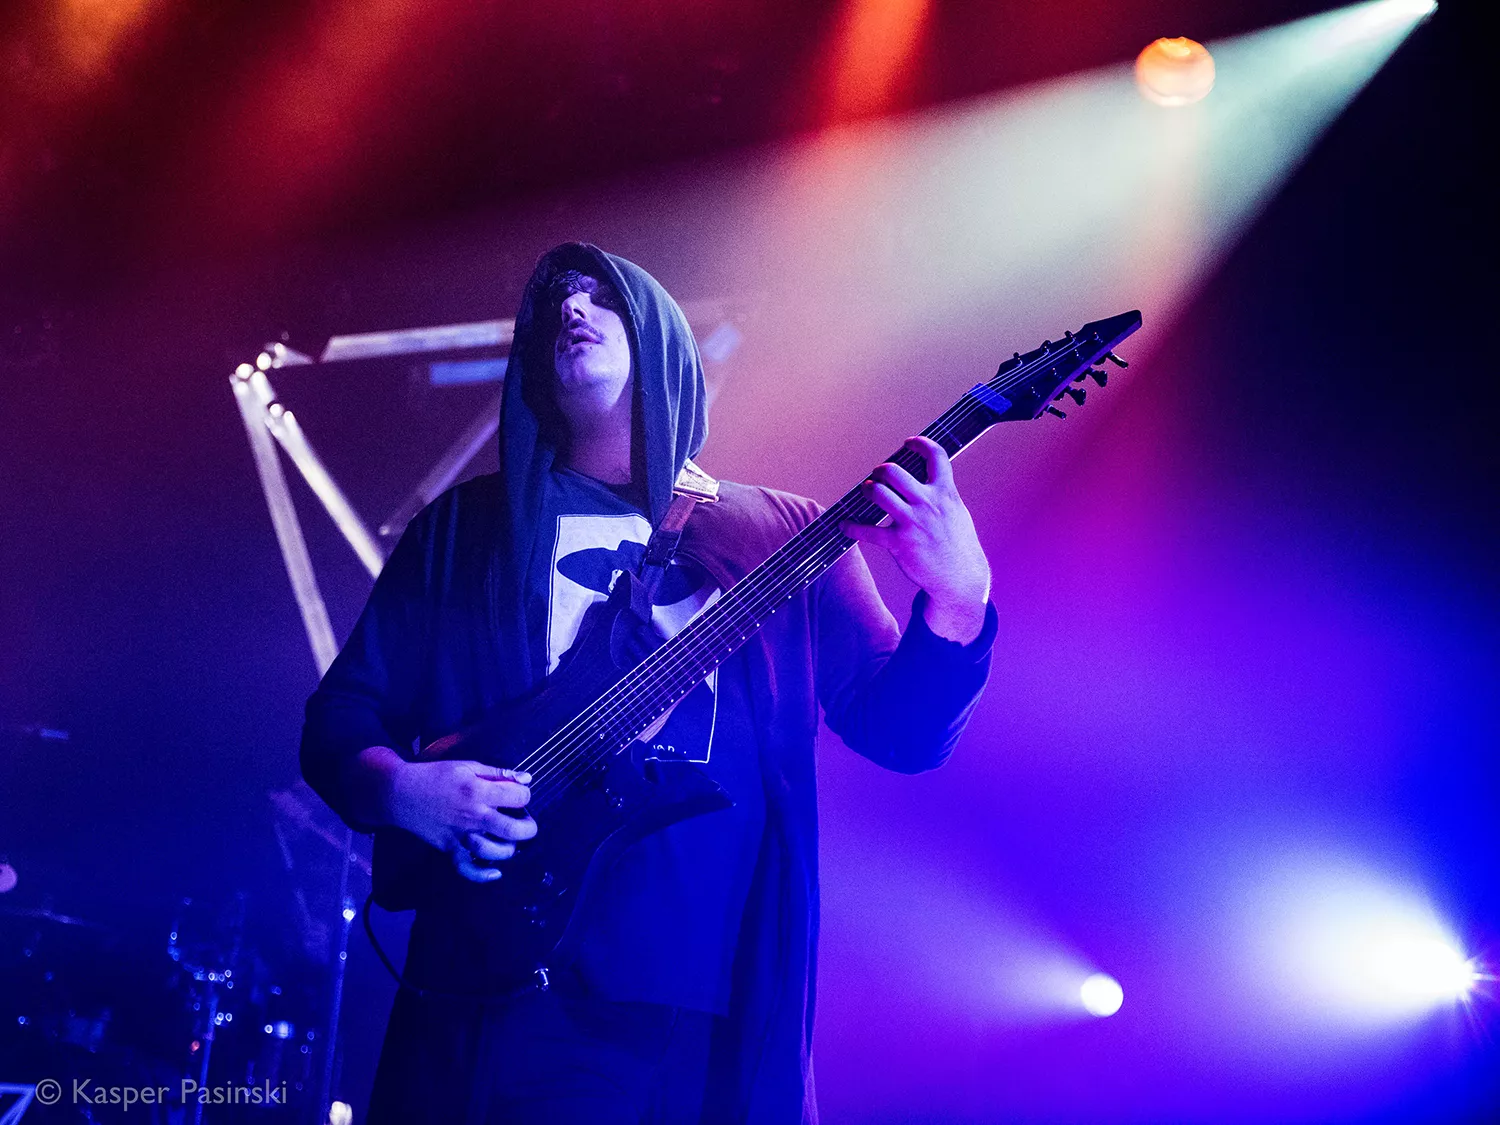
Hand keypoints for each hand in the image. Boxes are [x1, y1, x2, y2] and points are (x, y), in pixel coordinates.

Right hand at [383, 757, 536, 882]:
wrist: (401, 794)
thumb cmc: (435, 776)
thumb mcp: (467, 766)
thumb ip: (498, 772)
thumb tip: (526, 779)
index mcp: (479, 791)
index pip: (519, 797)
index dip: (525, 795)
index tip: (519, 795)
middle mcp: (473, 816)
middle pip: (513, 830)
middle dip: (528, 828)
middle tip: (526, 823)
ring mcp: (461, 835)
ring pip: (495, 852)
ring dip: (508, 848)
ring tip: (508, 839)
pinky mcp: (449, 848)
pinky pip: (467, 869)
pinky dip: (483, 875)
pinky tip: (496, 872)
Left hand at [840, 436, 991, 643]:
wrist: (960, 578)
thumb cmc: (958, 544)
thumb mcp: (957, 512)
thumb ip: (942, 494)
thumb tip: (927, 477)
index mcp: (945, 493)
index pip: (936, 456)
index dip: (920, 444)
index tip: (909, 444)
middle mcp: (928, 504)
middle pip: (894, 472)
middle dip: (881, 471)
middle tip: (879, 477)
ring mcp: (912, 523)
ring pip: (878, 493)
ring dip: (867, 489)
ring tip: (867, 491)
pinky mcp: (899, 544)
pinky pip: (867, 531)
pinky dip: (851, 527)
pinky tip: (845, 525)